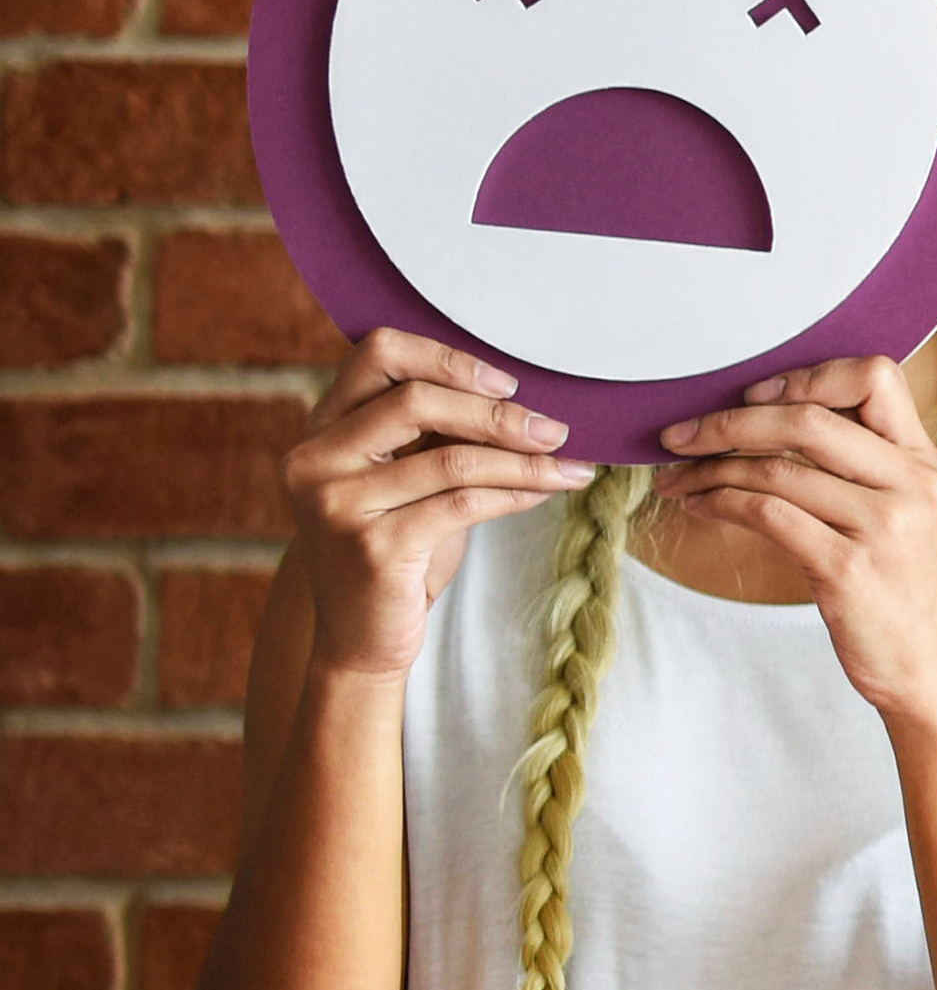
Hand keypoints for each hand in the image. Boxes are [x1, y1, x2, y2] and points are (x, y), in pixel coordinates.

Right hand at [274, 328, 577, 681]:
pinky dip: (517, 493)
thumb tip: (525, 396)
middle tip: (555, 428)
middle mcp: (315, 459)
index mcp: (323, 428)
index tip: (506, 382)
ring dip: (525, 460)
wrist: (364, 635)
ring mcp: (337, 503)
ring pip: (452, 458)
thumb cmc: (398, 545)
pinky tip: (548, 492)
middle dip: (498, 413)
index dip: (447, 358)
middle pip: (415, 399)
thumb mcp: (408, 477)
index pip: (377, 354)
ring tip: (569, 464)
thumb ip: (436, 432)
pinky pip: (463, 503)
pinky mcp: (372, 546)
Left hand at [658, 355, 936, 731]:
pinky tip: (700, 506)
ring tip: (679, 479)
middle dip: (729, 420)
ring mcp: (881, 526)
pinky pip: (767, 515)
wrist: (930, 668)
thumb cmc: (904, 590)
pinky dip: (720, 503)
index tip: (757, 397)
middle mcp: (910, 485)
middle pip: (808, 418)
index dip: (807, 376)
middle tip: (682, 434)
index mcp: (923, 462)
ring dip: (710, 469)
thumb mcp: (905, 514)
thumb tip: (772, 422)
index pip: (875, 376)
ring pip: (776, 469)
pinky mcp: (847, 568)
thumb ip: (863, 466)